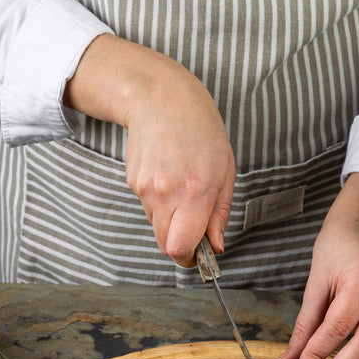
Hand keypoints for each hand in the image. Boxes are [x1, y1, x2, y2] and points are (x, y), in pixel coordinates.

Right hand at [63, 34, 235, 265]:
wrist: (161, 99)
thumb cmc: (201, 131)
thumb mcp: (225, 172)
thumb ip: (219, 214)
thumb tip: (215, 247)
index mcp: (194, 191)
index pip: (180, 247)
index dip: (188, 259)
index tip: (198, 255)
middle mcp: (166, 193)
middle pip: (166, 244)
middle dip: (181, 243)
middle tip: (195, 225)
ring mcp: (145, 188)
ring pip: (157, 227)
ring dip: (171, 221)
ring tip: (183, 190)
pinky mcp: (133, 182)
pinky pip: (149, 208)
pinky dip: (161, 204)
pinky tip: (170, 178)